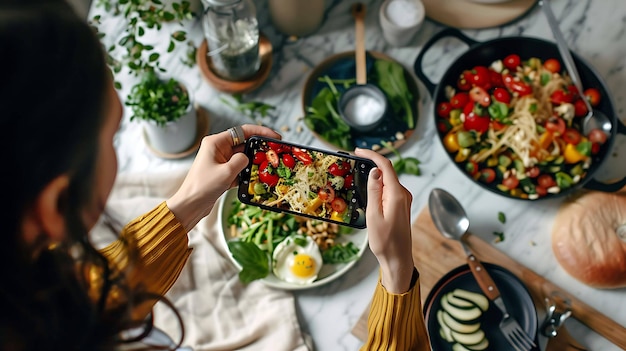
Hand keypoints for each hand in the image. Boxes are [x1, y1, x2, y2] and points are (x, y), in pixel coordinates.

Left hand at [167, 125, 280, 229]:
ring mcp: (220, 160)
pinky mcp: (222, 172)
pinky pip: (239, 168)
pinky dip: (247, 172)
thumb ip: (241, 161)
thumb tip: (248, 157)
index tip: (274, 136)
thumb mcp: (226, 172)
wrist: (190, 205)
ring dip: (253, 162)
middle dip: (258, 148)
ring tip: (267, 167)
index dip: (260, 131)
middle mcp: (218, 148)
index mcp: (216, 142)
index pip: (242, 131)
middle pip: (244, 143)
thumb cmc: (202, 187)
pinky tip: (255, 178)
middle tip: (274, 153)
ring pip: (243, 156)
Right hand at [354, 148, 414, 293]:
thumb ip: (374, 191)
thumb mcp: (374, 215)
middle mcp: (403, 194)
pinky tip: (368, 189)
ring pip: (388, 180)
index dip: (372, 155)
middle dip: (371, 163)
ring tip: (358, 175)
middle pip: (387, 171)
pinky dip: (379, 185)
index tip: (358, 151)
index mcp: (396, 195)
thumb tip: (375, 171)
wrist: (398, 259)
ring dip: (374, 175)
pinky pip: (389, 189)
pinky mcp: (401, 206)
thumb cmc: (384, 241)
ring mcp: (403, 200)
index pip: (385, 166)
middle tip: (354, 161)